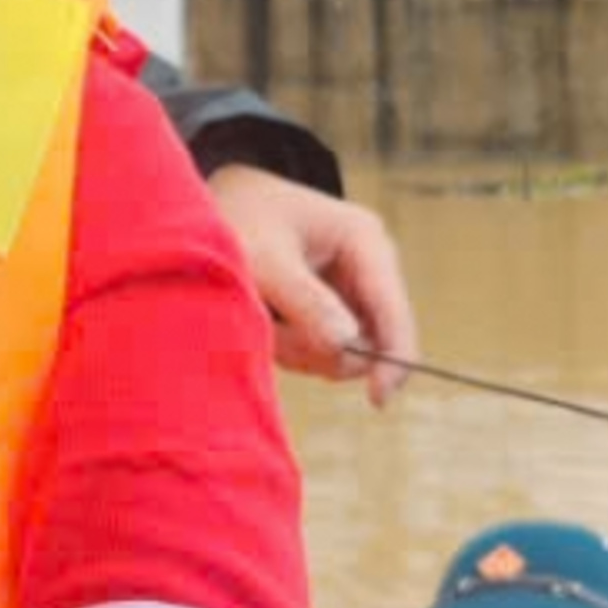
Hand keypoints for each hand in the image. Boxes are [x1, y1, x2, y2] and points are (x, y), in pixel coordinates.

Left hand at [205, 164, 417, 407]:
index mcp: (364, 240)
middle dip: (320, 349)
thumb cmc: (238, 221)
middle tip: (270, 333)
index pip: (392, 310)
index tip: (377, 400)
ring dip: (299, 348)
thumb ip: (304, 301)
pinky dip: (292, 346)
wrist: (214, 207)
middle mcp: (369, 267)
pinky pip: (324, 349)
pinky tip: (267, 320)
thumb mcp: (263, 258)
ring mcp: (353, 290)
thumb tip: (347, 346)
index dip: (393, 359)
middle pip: (371, 340)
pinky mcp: (334, 309)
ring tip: (261, 314)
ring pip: (344, 352)